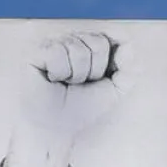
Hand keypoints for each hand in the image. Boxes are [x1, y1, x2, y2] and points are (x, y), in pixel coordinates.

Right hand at [1, 32, 124, 166]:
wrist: (58, 127)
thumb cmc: (83, 107)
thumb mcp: (116, 90)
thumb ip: (129, 69)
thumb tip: (129, 45)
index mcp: (93, 48)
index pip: (112, 39)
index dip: (112, 61)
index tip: (104, 78)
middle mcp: (74, 42)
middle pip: (97, 42)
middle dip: (95, 70)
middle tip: (81, 84)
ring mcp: (55, 44)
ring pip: (78, 48)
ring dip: (76, 74)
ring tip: (66, 83)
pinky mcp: (37, 51)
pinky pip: (57, 52)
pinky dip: (59, 72)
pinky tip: (52, 79)